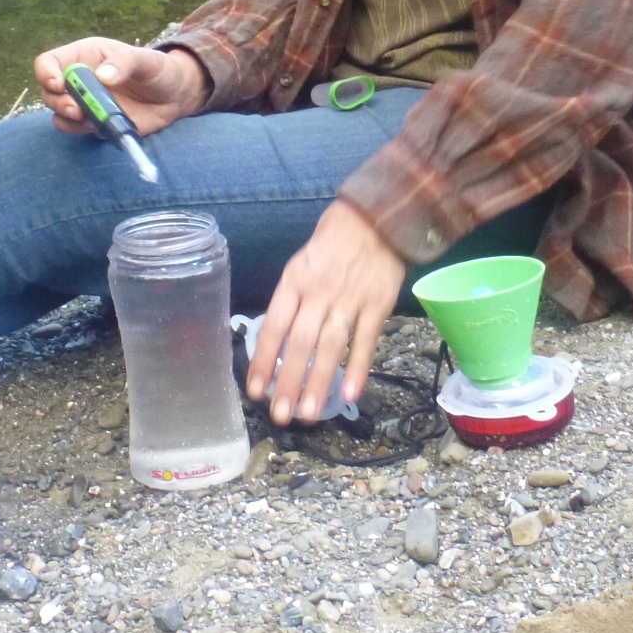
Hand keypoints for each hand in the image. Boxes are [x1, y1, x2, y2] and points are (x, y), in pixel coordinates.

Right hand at [33, 38, 209, 136]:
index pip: (50, 61)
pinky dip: (80, 130)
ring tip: (87, 118)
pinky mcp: (93, 122)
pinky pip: (74, 128)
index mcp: (85, 56)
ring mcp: (85, 102)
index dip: (46, 72)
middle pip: (49, 91)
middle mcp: (79, 79)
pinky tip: (98, 126)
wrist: (174, 97)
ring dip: (66, 117)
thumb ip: (125, 62)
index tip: (59, 83)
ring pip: (57, 112)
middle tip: (76, 108)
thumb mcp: (146, 59)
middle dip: (58, 101)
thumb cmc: (158, 69)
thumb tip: (103, 76)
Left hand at [247, 199, 404, 424]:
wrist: (375, 217)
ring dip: (318, 382)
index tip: (255, 390)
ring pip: (331, 347)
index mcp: (295, 282)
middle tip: (280, 415)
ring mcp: (349, 300)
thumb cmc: (332, 240)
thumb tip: (279, 339)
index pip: (273, 327)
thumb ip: (292, 299)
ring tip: (308, 413)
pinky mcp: (378, 305)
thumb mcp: (300, 263)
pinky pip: (366, 341)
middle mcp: (319, 293)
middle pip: (300, 343)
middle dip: (288, 382)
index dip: (263, 361)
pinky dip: (358, 369)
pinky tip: (350, 395)